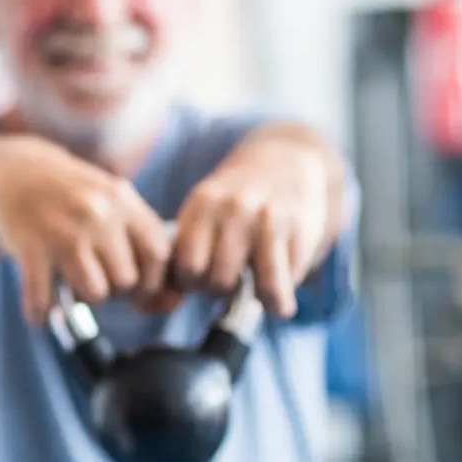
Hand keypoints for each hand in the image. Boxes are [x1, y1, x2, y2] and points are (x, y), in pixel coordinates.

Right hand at [0, 135, 174, 323]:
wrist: (15, 169)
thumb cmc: (71, 197)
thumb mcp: (111, 204)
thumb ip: (140, 244)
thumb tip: (172, 304)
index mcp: (122, 201)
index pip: (158, 255)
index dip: (151, 280)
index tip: (134, 286)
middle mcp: (97, 214)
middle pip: (127, 280)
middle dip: (115, 292)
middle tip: (97, 283)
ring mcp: (62, 230)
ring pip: (95, 293)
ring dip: (83, 300)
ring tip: (71, 290)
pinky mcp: (29, 245)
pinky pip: (44, 297)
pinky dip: (41, 314)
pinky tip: (38, 314)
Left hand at [170, 138, 333, 317]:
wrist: (286, 161)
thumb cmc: (234, 202)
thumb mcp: (204, 211)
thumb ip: (184, 250)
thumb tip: (159, 301)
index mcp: (204, 203)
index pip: (186, 265)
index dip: (189, 282)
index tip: (196, 278)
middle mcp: (236, 209)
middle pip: (218, 279)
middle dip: (217, 290)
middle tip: (223, 281)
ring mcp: (272, 220)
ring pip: (261, 286)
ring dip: (257, 297)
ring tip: (255, 292)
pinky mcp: (302, 231)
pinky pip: (289, 282)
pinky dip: (282, 297)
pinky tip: (278, 290)